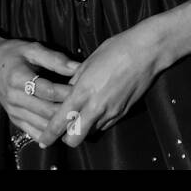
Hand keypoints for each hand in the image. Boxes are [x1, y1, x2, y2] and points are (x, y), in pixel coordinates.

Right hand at [0, 35, 80, 146]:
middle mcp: (14, 98)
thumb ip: (55, 59)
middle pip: (46, 110)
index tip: (84, 91)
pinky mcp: (14, 119)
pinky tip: (63, 133)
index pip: (47, 90)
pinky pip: (32, 131)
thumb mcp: (33, 49)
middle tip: (86, 109)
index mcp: (18, 78)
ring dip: (60, 125)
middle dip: (67, 111)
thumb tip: (78, 67)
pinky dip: (49, 134)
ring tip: (79, 122)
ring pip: (41, 124)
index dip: (66, 93)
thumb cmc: (14, 53)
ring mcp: (13, 111)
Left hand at [38, 24, 166, 147]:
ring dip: (83, 128)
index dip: (49, 134)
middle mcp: (96, 106)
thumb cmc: (116, 50)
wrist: (147, 51)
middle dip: (66, 138)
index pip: (60, 122)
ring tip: (81, 115)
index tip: (43, 140)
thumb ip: (74, 81)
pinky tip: (97, 109)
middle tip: (63, 129)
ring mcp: (111, 111)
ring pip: (91, 132)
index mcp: (83, 92)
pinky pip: (105, 125)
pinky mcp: (123, 112)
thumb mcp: (88, 62)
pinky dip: (97, 122)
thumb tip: (66, 92)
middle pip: (75, 139)